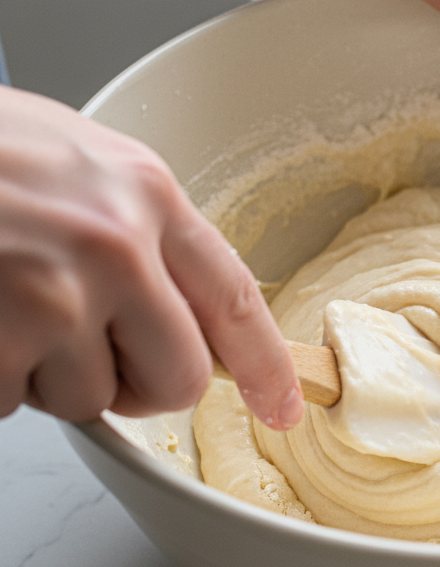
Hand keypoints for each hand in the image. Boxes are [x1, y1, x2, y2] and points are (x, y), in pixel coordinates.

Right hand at [0, 86, 302, 426]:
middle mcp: (114, 247)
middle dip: (140, 385)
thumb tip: (180, 304)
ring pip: (88, 398)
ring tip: (6, 304)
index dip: (266, 363)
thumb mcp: (81, 164)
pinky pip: (13, 403)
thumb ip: (141, 231)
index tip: (284, 403)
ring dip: (47, 375)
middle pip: (179, 377)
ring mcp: (52, 297)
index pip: (236, 298)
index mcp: (146, 196)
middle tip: (90, 353)